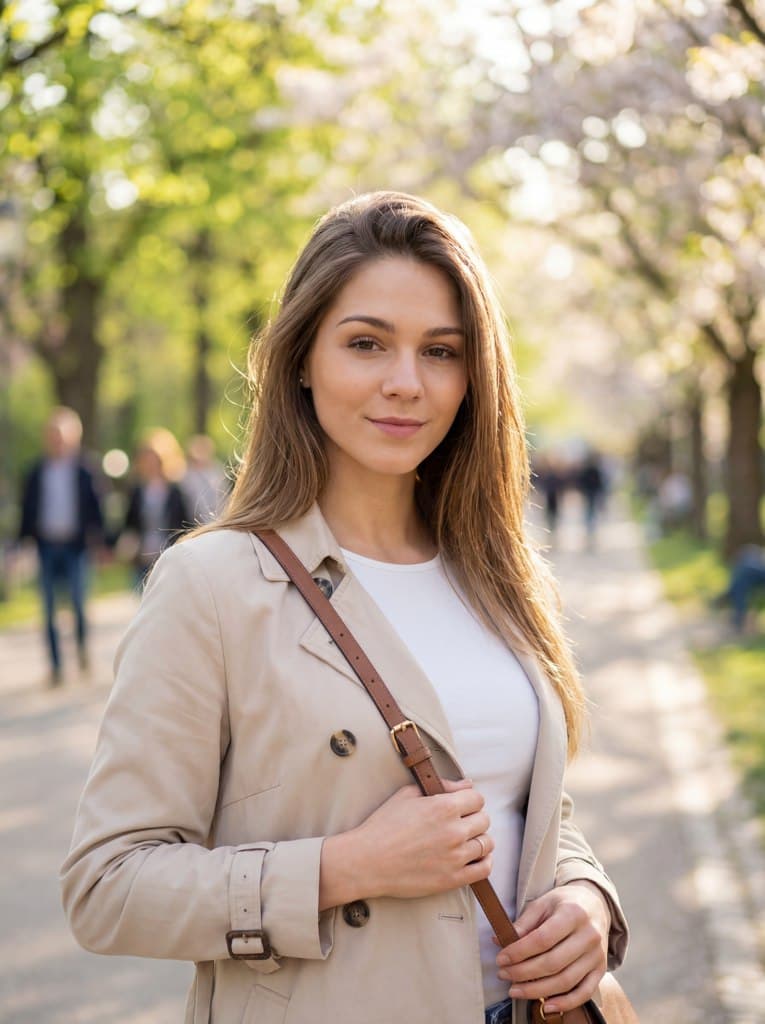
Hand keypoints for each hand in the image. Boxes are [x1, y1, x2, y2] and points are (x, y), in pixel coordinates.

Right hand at [319, 780, 492, 909]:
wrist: (367, 861)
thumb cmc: (383, 825)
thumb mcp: (407, 794)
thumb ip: (442, 786)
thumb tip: (467, 784)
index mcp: (444, 806)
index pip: (477, 798)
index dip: (470, 800)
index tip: (463, 805)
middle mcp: (454, 831)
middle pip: (484, 820)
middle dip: (475, 818)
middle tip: (462, 823)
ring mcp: (455, 857)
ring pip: (487, 844)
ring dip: (479, 839)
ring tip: (466, 841)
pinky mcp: (453, 879)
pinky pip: (484, 870)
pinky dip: (484, 862)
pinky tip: (474, 858)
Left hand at [496, 881, 609, 1015]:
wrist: (596, 904)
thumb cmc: (565, 903)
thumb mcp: (543, 903)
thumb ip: (524, 923)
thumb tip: (500, 941)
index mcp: (573, 913)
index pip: (542, 939)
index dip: (519, 952)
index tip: (501, 959)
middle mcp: (588, 935)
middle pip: (552, 963)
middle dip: (523, 973)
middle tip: (504, 975)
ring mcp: (597, 955)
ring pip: (566, 981)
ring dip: (537, 990)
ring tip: (515, 990)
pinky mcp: (600, 970)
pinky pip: (584, 993)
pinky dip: (565, 1003)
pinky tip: (546, 1006)